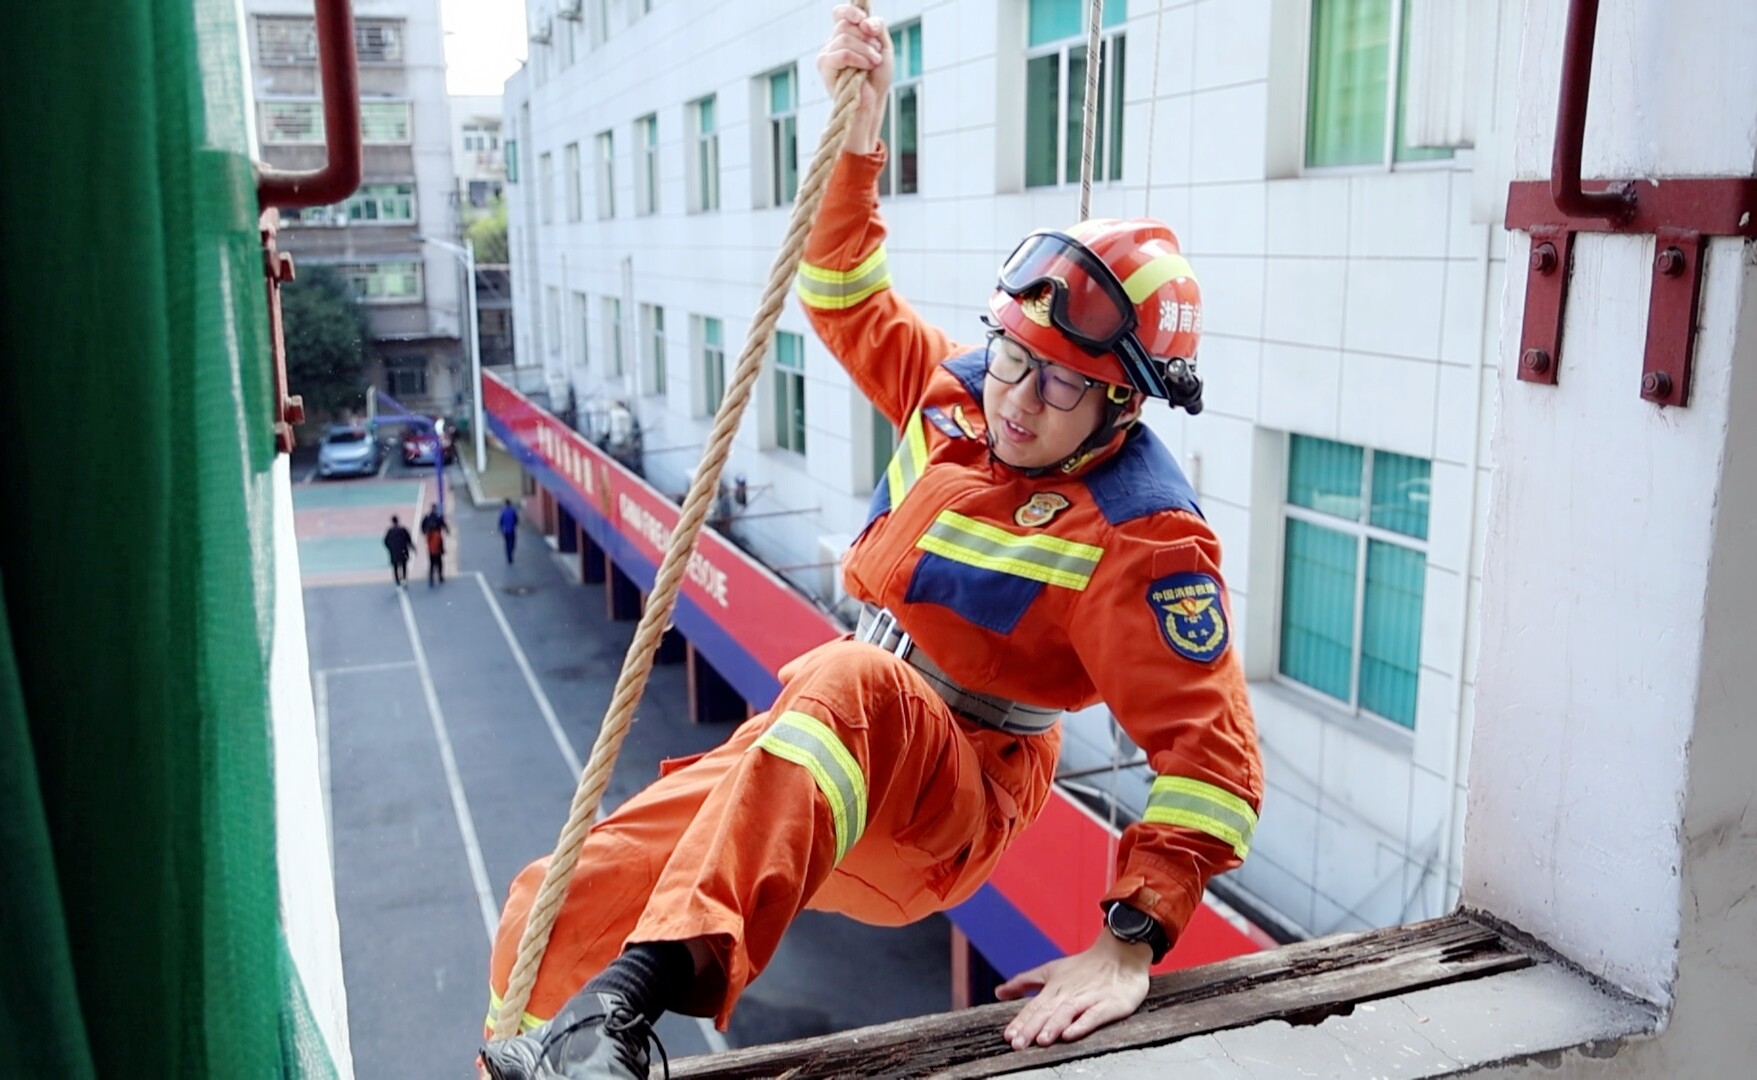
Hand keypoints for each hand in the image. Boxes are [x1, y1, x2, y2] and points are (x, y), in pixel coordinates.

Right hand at [815, 4, 891, 153]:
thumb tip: (865, 21)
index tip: (864, 21)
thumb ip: (877, 27)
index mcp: (845, 35)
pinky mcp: (824, 66)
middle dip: (866, 38)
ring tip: (874, 63)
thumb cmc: (877, 77)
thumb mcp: (883, 46)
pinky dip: (858, 58)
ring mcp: (826, 54)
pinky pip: (841, 53)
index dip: (851, 11)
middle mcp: (832, 43)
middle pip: (845, 24)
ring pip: (844, 37)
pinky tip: (866, 67)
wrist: (872, 102)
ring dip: (865, 50)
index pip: (840, 13)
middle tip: (876, 54)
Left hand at [995, 931, 1151, 1050]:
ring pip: (1068, 1012)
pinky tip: (1071, 1034)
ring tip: (1041, 1040)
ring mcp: (1089, 998)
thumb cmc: (1086, 966)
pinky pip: (1094, 1015)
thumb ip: (1025, 982)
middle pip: (1047, 1012)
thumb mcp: (1051, 970)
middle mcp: (1069, 993)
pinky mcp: (1109, 1004)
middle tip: (1018, 1043)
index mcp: (1055, 987)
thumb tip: (998, 992)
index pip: (1034, 1006)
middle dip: (1031, 1028)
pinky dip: (1082, 1024)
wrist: (1121, 953)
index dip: (1021, 1022)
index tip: (1008, 1036)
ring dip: (1053, 1026)